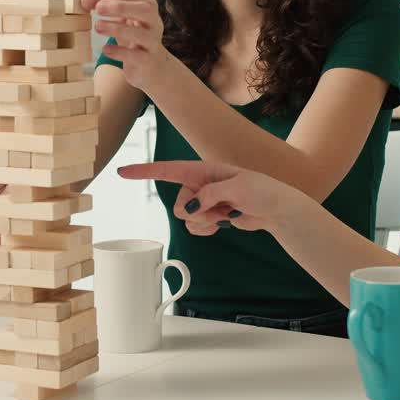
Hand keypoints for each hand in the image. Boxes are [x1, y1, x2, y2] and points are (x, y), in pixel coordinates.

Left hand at [84, 0, 173, 92]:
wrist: (153, 67)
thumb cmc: (137, 37)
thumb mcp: (129, 16)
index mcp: (148, 7)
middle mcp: (155, 23)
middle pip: (144, 10)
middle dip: (120, 7)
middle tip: (98, 8)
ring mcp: (153, 43)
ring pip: (140, 34)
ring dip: (116, 28)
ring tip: (97, 26)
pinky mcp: (148, 61)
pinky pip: (136, 56)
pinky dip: (119, 52)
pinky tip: (106, 49)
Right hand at [117, 160, 305, 234]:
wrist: (277, 209)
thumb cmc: (262, 190)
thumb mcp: (238, 188)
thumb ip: (211, 194)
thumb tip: (192, 207)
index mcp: (203, 170)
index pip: (168, 170)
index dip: (144, 171)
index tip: (123, 172)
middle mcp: (199, 184)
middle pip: (179, 204)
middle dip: (198, 212)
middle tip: (222, 208)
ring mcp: (203, 201)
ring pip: (186, 219)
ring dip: (206, 221)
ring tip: (228, 213)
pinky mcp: (209, 216)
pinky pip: (195, 228)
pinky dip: (208, 229)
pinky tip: (225, 222)